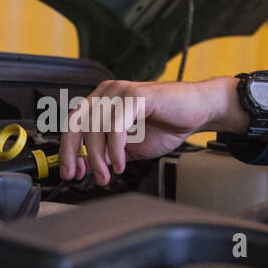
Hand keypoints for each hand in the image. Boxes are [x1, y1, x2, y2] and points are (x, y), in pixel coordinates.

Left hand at [58, 76, 250, 184]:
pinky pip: (116, 126)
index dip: (69, 149)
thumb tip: (86, 165)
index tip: (72, 171)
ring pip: (95, 128)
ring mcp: (120, 91)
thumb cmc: (166, 125)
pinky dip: (115, 149)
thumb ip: (107, 152)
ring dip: (98, 158)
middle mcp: (107, 92)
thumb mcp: (129, 145)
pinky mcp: (136, 96)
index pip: (74, 123)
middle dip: (73, 153)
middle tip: (78, 175)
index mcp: (102, 100)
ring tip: (106, 176)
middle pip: (78, 123)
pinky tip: (119, 164)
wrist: (198, 111)